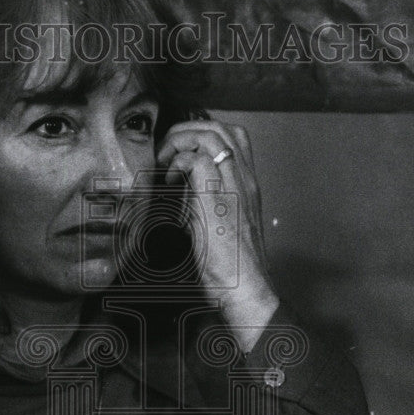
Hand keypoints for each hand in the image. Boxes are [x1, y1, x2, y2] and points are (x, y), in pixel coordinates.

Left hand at [156, 119, 278, 348]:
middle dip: (188, 129)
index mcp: (247, 183)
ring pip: (211, 134)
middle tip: (168, 152)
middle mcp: (244, 179)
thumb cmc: (231, 266)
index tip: (181, 150)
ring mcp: (233, 186)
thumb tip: (181, 193)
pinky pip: (198, 159)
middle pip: (222, 127)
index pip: (234, 136)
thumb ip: (207, 202)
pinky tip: (170, 182)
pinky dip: (178, 163)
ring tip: (166, 163)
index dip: (204, 132)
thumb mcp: (220, 224)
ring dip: (180, 141)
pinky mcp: (217, 199)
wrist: (245, 287)